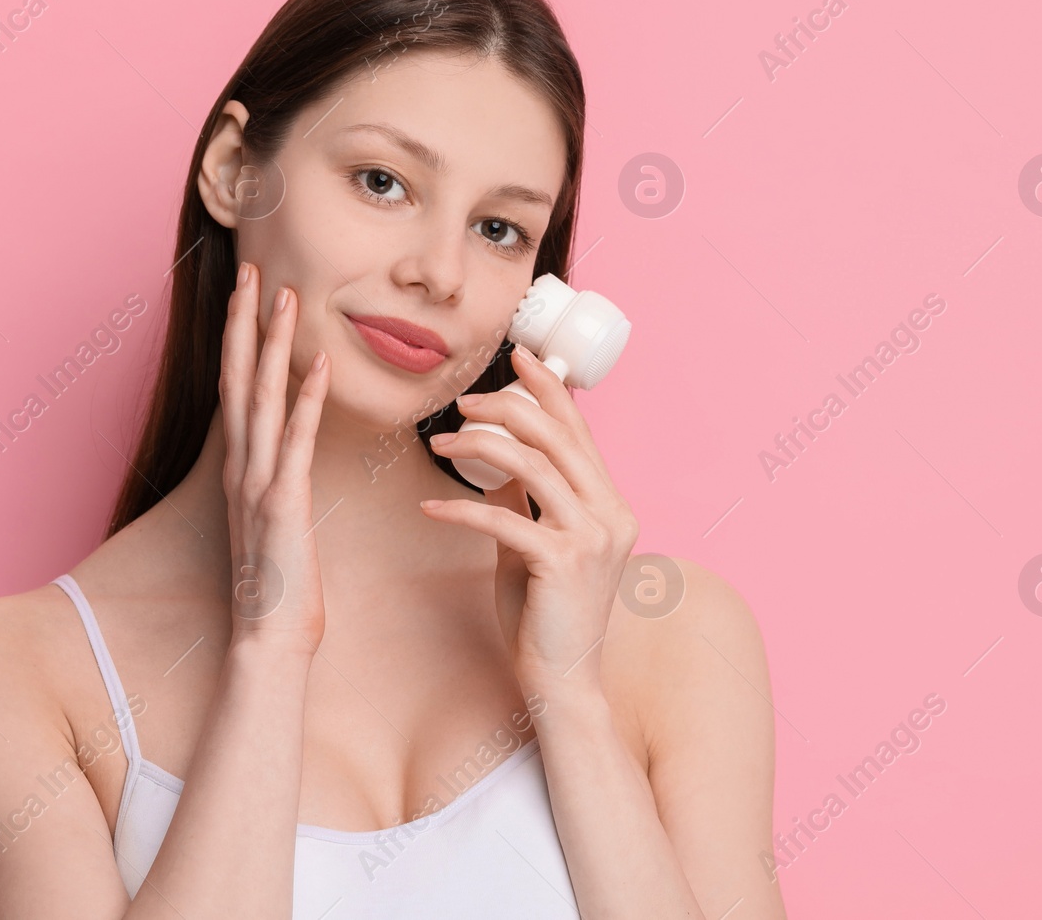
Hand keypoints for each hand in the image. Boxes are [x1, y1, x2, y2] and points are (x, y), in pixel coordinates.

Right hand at [219, 260, 329, 651]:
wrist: (270, 637)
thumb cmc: (282, 583)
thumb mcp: (276, 519)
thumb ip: (278, 479)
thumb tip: (289, 453)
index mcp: (241, 468)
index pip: (235, 387)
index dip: (239, 337)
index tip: (248, 292)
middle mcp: (241, 467)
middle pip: (237, 378)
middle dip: (244, 321)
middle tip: (253, 270)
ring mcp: (258, 483)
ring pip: (260, 397)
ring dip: (272, 343)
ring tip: (284, 296)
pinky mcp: (282, 503)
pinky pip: (295, 441)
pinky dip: (305, 400)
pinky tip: (318, 364)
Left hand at [420, 344, 638, 695]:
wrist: (563, 683)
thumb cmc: (545, 616)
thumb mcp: (534, 545)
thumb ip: (525, 502)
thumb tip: (497, 460)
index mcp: (611, 505)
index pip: (580, 430)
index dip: (549, 388)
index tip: (518, 358)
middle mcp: (611, 514)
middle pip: (557, 436)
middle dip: (506, 408)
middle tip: (460, 404)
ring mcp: (592, 538)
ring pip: (532, 465)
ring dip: (477, 447)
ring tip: (439, 445)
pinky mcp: (561, 563)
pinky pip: (503, 517)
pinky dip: (460, 507)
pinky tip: (430, 506)